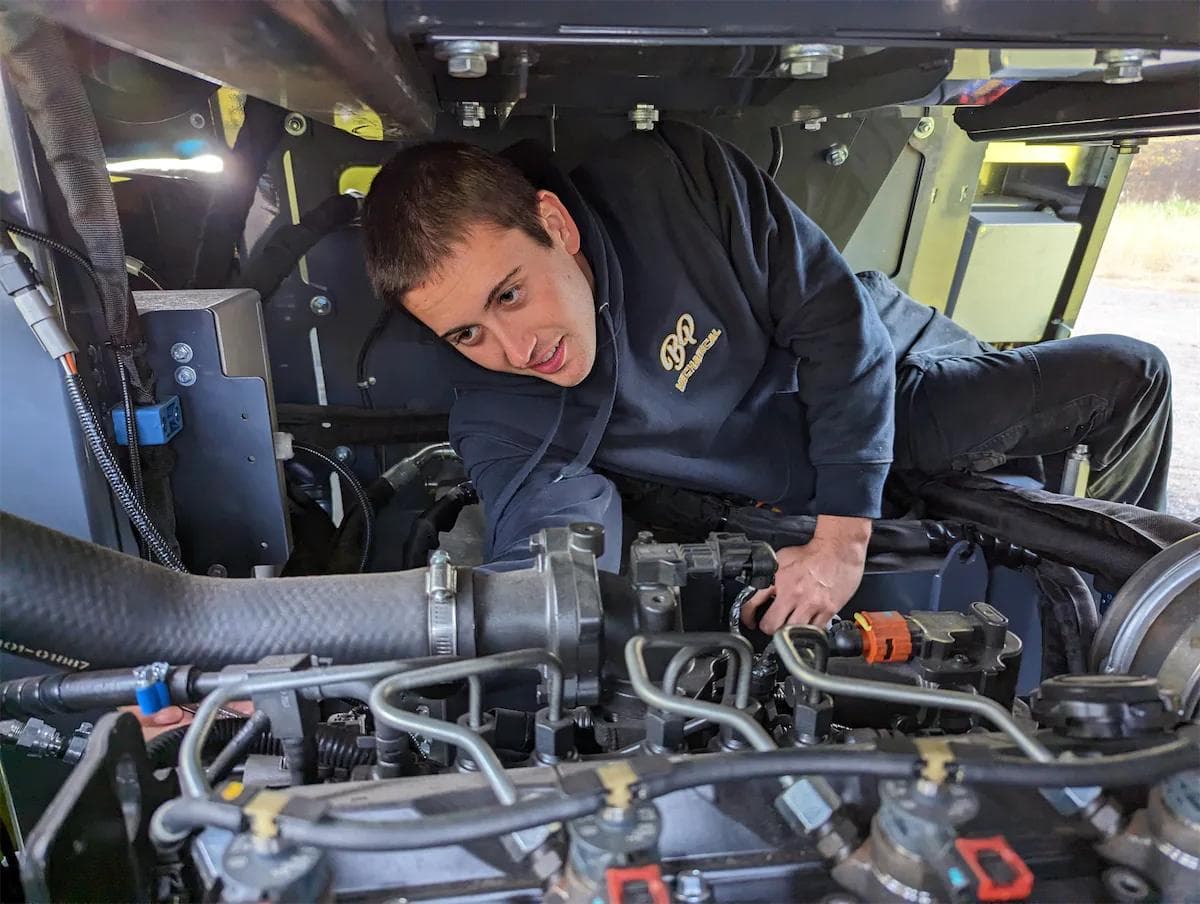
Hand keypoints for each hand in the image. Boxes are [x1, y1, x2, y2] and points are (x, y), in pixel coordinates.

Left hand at [741, 515, 869, 633]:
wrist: (838, 550)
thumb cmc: (813, 552)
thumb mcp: (782, 558)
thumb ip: (770, 575)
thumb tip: (759, 586)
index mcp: (779, 579)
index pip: (753, 603)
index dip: (747, 616)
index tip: (750, 620)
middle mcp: (793, 593)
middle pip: (772, 625)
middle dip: (768, 628)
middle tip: (770, 626)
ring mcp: (811, 604)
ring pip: (793, 632)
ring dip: (788, 633)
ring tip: (788, 629)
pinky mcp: (827, 610)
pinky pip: (814, 631)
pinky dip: (808, 632)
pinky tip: (806, 627)